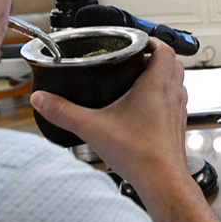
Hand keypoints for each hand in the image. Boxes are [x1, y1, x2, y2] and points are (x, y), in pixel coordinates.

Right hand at [30, 39, 188, 193]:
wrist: (163, 181)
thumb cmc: (140, 155)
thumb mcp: (92, 128)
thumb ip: (63, 112)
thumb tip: (42, 99)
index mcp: (157, 85)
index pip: (165, 49)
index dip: (153, 40)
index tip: (137, 41)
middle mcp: (172, 95)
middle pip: (172, 63)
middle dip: (155, 57)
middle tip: (135, 58)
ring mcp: (178, 111)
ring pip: (176, 83)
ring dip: (161, 76)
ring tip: (138, 81)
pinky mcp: (177, 126)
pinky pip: (174, 103)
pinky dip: (163, 98)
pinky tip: (143, 110)